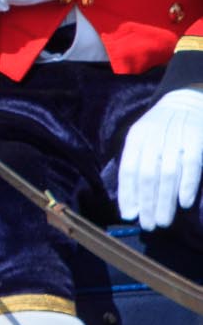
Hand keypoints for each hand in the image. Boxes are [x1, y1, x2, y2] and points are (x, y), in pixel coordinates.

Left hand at [119, 89, 202, 230]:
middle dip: (147, 203)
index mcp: (136, 138)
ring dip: (165, 200)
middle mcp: (154, 137)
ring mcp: (177, 137)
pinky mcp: (197, 138)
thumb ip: (137, 165)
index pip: (128, 170)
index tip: (128, 215)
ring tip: (163, 221)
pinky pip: (192, 164)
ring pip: (168, 174)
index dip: (127, 194)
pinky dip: (187, 184)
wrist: (187, 99)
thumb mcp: (143, 139)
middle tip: (148, 225)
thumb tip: (131, 204)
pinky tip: (184, 202)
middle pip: (147, 176)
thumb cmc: (162, 126)